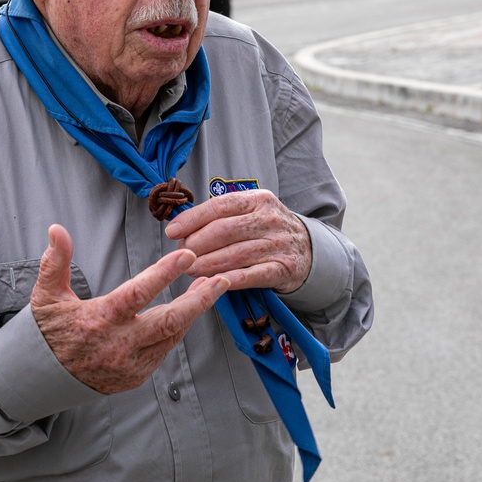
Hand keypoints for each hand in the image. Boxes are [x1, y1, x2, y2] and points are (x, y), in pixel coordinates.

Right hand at [30, 224, 229, 393]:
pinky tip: (189, 310)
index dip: (165, 274)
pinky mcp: (136, 376)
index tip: (187, 256)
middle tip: (219, 278)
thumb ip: (56, 261)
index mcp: (100, 319)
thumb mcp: (46, 295)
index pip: (138, 293)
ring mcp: (130, 364)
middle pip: (169, 321)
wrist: (41, 379)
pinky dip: (179, 328)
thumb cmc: (48, 332)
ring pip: (173, 336)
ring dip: (194, 311)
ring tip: (211, 287)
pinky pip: (165, 350)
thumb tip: (57, 229)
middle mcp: (119, 344)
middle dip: (199, 299)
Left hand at [165, 190, 312, 293]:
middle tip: (181, 256)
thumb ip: (222, 215)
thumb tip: (182, 225)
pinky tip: (213, 282)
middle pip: (224, 230)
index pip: (219, 206)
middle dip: (197, 244)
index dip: (193, 219)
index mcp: (258, 200)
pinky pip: (251, 275)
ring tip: (190, 270)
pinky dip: (230, 278)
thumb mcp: (251, 211)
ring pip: (235, 254)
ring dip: (207, 264)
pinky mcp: (283, 268)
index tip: (173, 231)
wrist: (308, 249)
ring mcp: (278, 244)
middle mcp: (269, 219)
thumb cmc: (268, 229)